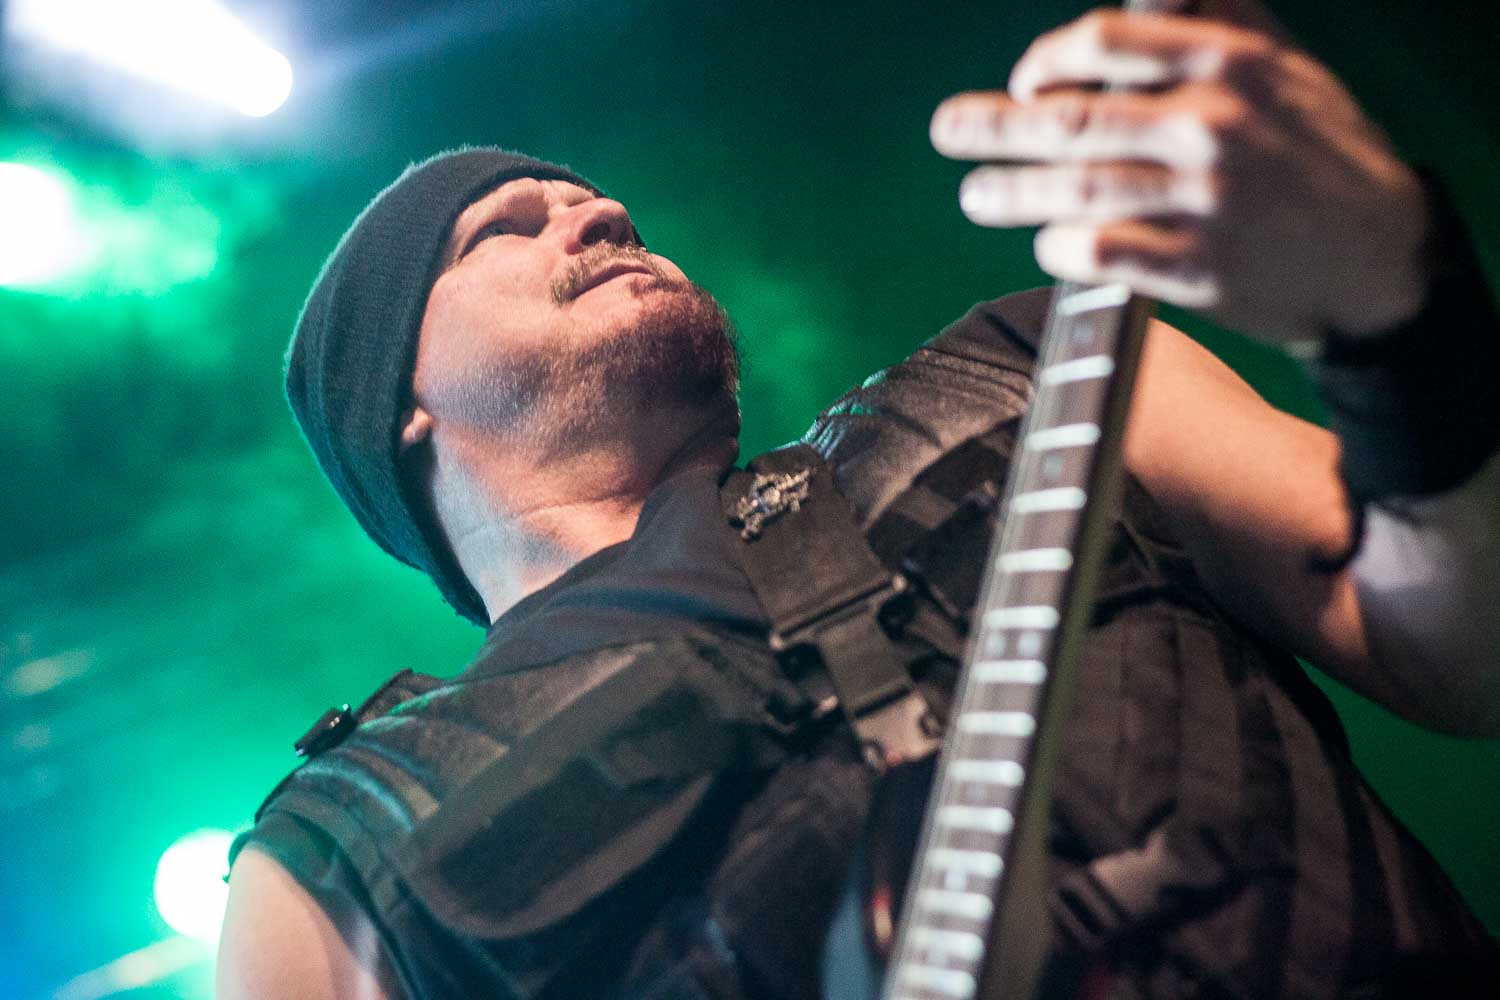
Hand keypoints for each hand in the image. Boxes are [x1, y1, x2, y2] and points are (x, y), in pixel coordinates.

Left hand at [930, 0, 1431, 342]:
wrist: (1378, 252)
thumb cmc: (1318, 149)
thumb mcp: (1283, 63)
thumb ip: (1216, 19)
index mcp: (1227, 62)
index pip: (1104, 43)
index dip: (1045, 60)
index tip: (1024, 81)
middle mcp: (1210, 125)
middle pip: (1069, 119)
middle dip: (993, 125)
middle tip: (949, 129)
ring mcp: (1201, 200)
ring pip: (1073, 189)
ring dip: (1008, 191)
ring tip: (975, 193)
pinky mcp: (1196, 269)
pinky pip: (1099, 253)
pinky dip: (1059, 248)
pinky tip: (1047, 243)